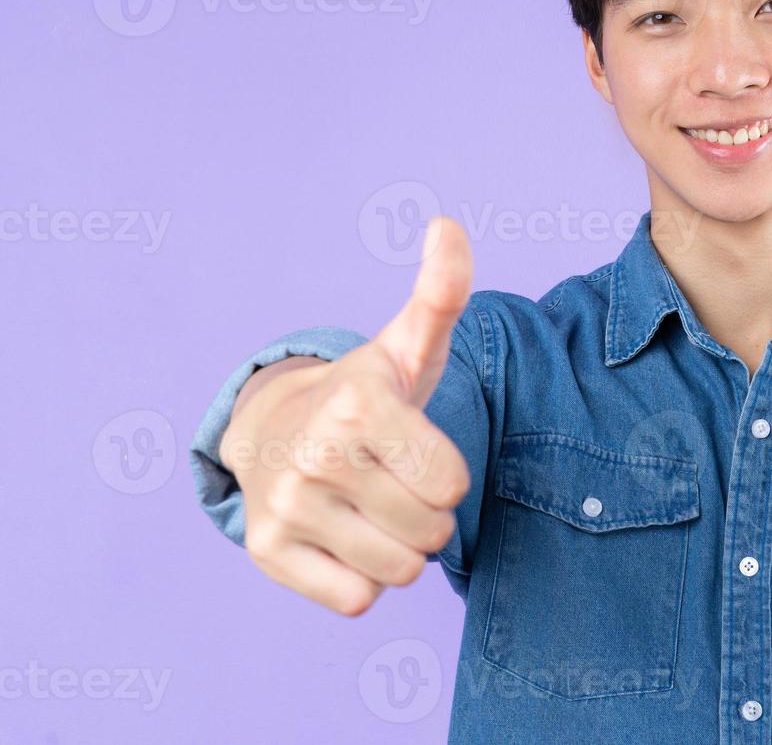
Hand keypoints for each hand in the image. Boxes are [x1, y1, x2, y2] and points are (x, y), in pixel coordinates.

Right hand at [220, 217, 474, 615]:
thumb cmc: (365, 393)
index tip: (415, 448)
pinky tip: (345, 536)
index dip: (445, 472)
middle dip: (428, 513)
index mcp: (357, 403)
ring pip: (397, 571)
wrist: (273, 430)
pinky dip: (363, 579)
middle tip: (396, 480)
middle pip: (430, 531)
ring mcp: (285, 508)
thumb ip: (441, 292)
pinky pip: (355, 600)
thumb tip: (447, 224)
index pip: (450, 482)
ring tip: (374, 507)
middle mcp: (314, 455)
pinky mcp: (267, 554)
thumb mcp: (407, 343)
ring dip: (400, 548)